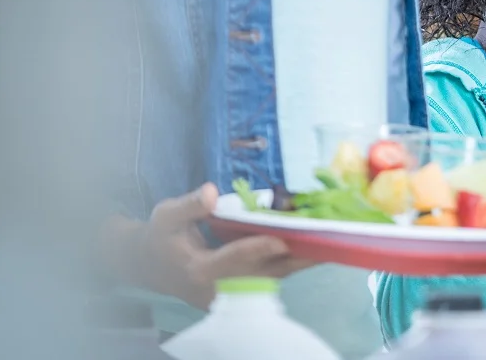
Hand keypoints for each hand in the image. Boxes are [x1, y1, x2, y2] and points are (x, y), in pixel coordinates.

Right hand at [123, 183, 314, 308]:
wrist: (155, 268)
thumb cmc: (161, 239)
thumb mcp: (165, 217)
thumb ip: (187, 206)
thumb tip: (210, 192)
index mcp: (198, 270)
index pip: (230, 261)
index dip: (255, 250)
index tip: (280, 239)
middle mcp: (220, 288)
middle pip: (263, 274)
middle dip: (295, 258)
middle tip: (326, 241)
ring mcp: (233, 295)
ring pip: (273, 277)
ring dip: (301, 259)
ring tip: (330, 240)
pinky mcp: (243, 293)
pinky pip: (272, 277)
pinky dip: (293, 260)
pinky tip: (314, 244)